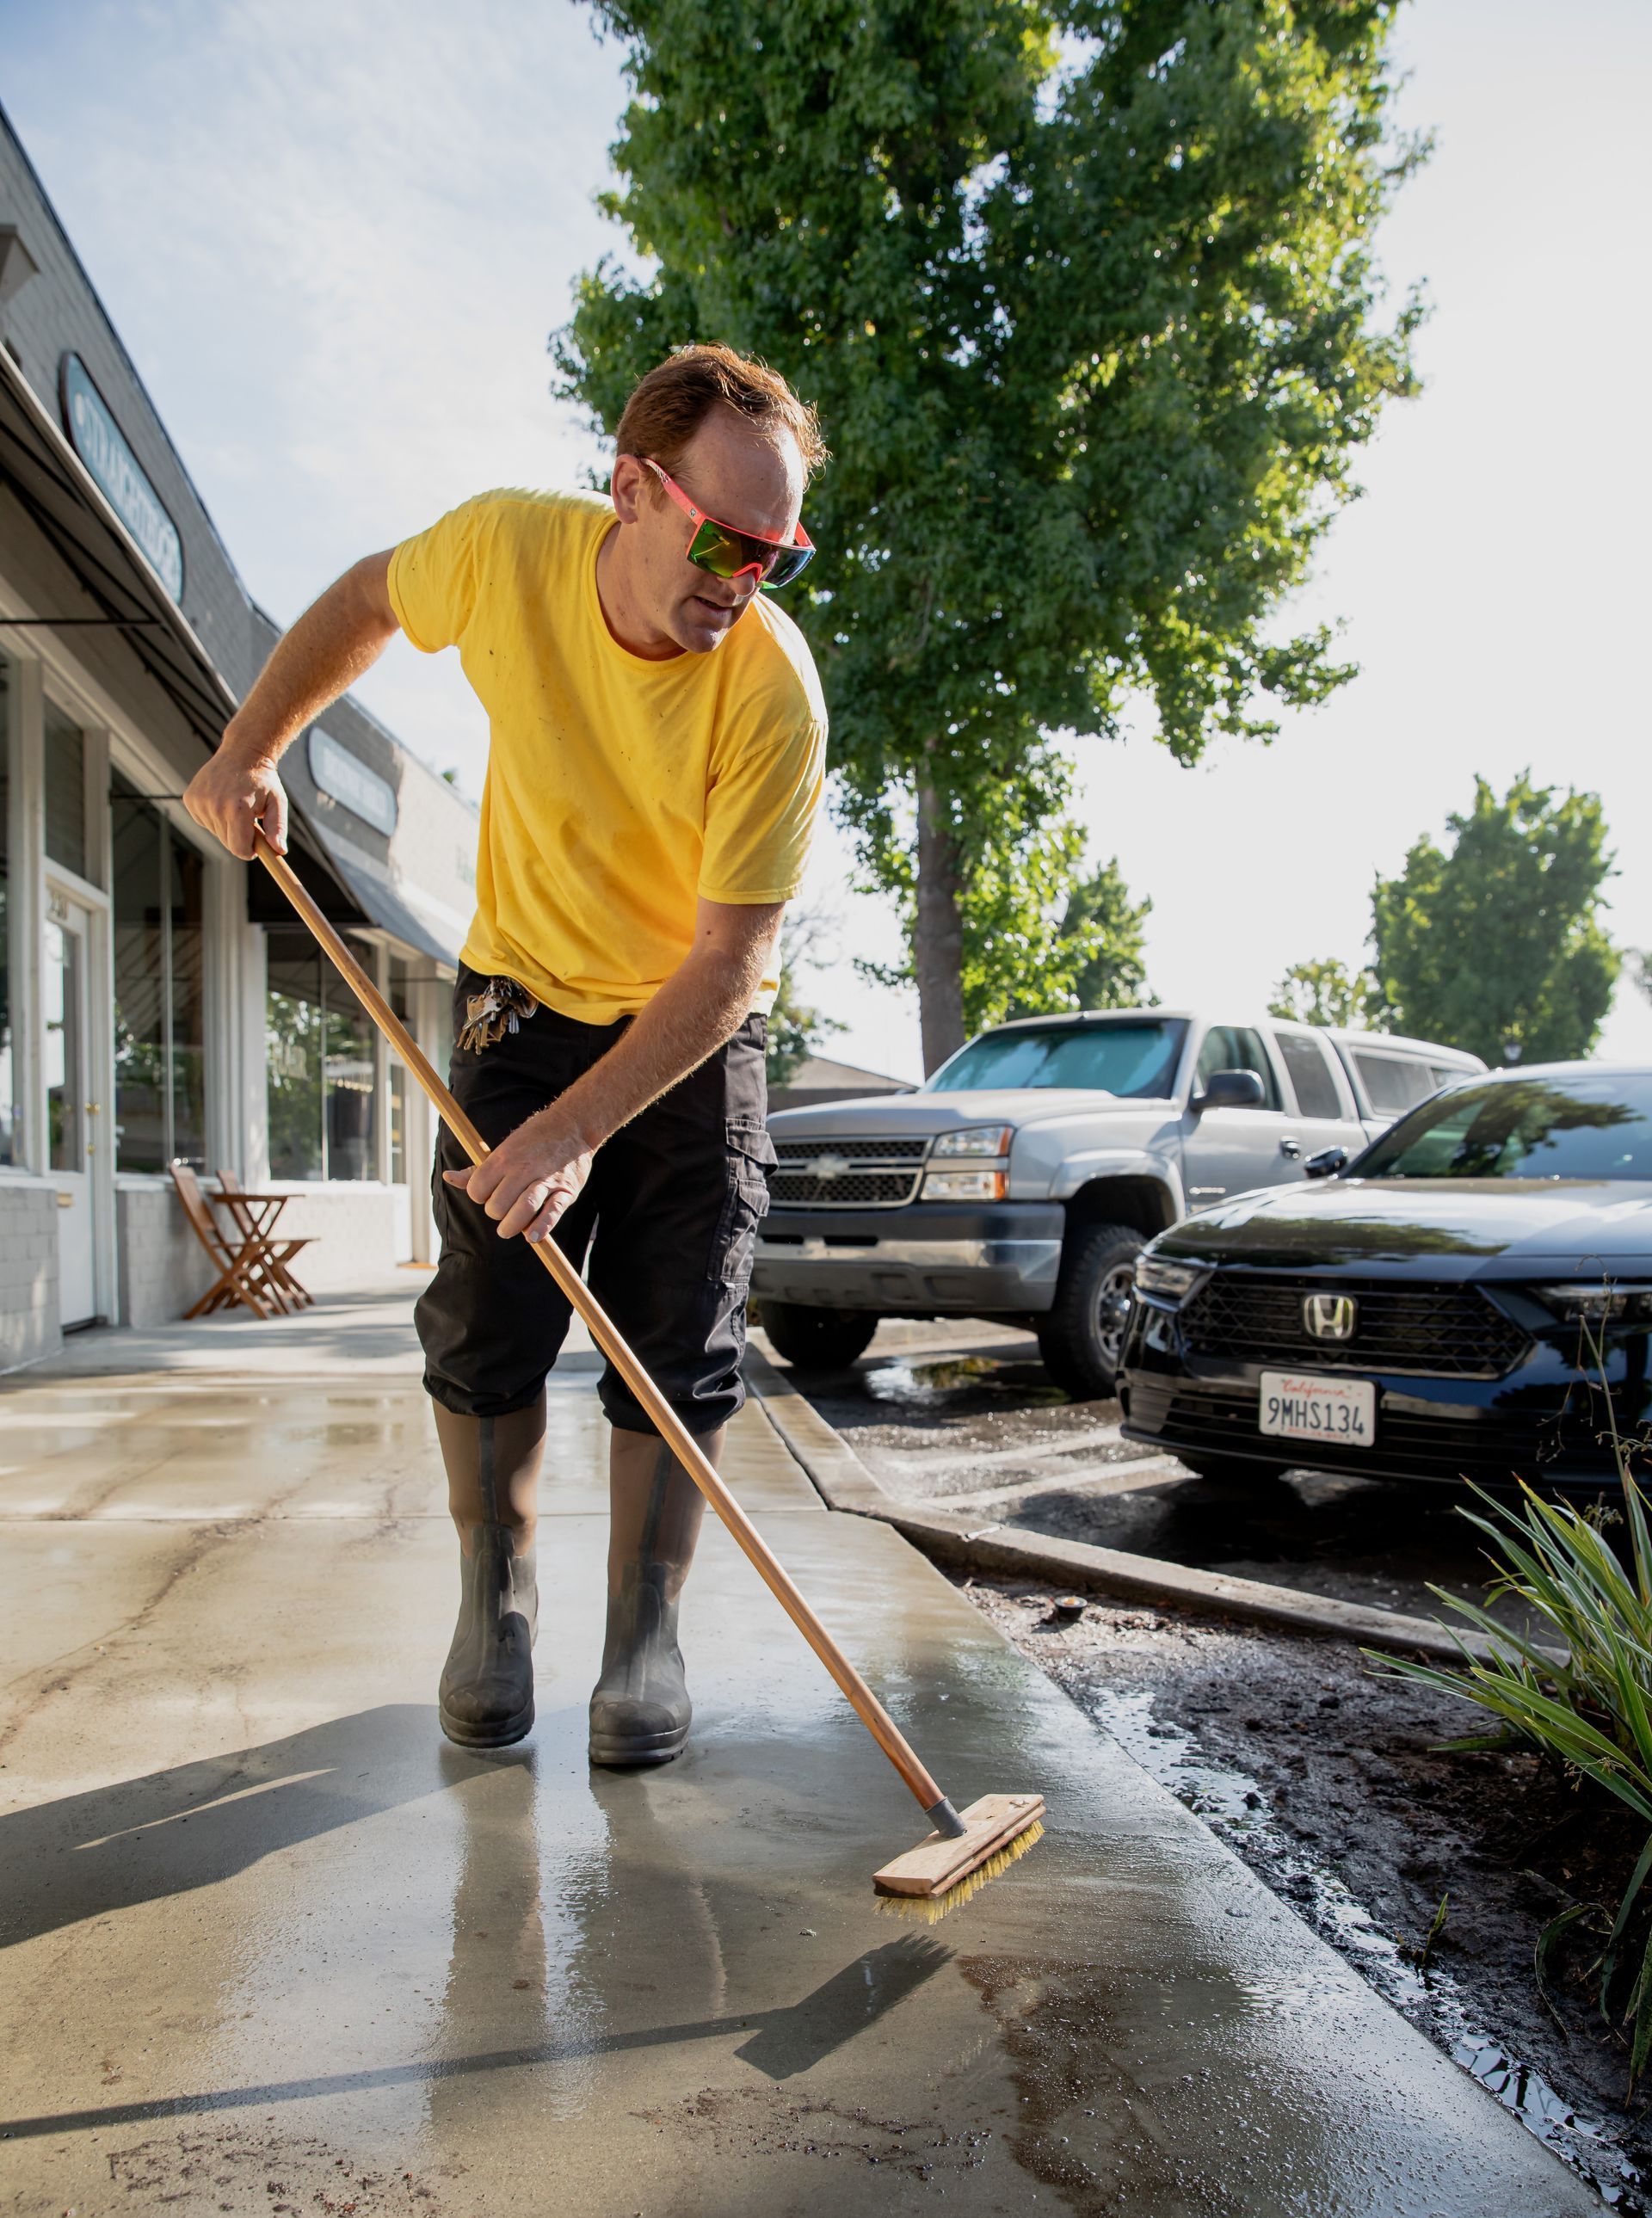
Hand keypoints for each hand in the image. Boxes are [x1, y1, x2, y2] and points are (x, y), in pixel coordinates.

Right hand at [183, 734, 288, 858]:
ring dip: (227, 825)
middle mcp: (215, 806)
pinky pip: (204, 821)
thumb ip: (278, 827)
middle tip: (249, 817)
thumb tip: (279, 850)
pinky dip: (214, 816)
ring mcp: (199, 802)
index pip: (238, 849)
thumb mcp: (277, 802)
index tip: (255, 845)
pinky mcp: (190, 799)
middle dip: (240, 836)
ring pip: (216, 832)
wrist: (242, 753)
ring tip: (235, 804)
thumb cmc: (262, 780)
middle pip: (227, 843)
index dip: (249, 851)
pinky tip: (222, 800)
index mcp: (237, 809)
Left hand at [444, 1113, 593, 1241]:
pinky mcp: (566, 1190)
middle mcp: (523, 1168)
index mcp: (503, 1158)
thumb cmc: (533, 1140)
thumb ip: (477, 1169)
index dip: (480, 1197)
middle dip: (496, 1213)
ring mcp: (545, 1180)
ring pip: (523, 1209)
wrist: (572, 1125)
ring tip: (509, 1229)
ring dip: (512, 1226)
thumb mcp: (503, 1150)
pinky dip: (542, 1227)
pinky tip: (533, 1236)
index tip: (489, 1195)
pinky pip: (553, 1212)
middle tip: (503, 1209)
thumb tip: (449, 1177)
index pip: (477, 1190)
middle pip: (497, 1206)